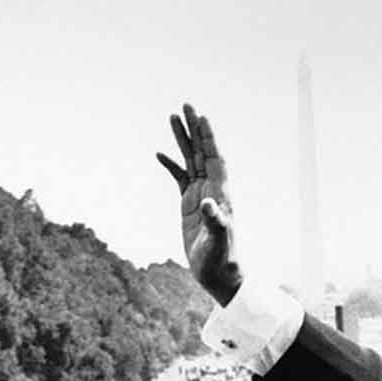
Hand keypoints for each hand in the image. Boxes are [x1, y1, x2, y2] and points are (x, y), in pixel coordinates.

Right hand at [157, 103, 240, 305]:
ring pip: (191, 160)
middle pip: (203, 152)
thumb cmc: (222, 259)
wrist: (219, 275)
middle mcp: (212, 189)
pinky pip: (179, 178)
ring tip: (172, 118)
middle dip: (194, 129)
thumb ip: (215, 222)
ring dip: (182, 140)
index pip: (215, 158)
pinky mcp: (189, 205)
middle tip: (186, 105)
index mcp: (221, 193)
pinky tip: (159, 154)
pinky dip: (170, 165)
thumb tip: (208, 204)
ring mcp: (200, 195)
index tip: (201, 117)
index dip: (209, 138)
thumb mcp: (218, 241)